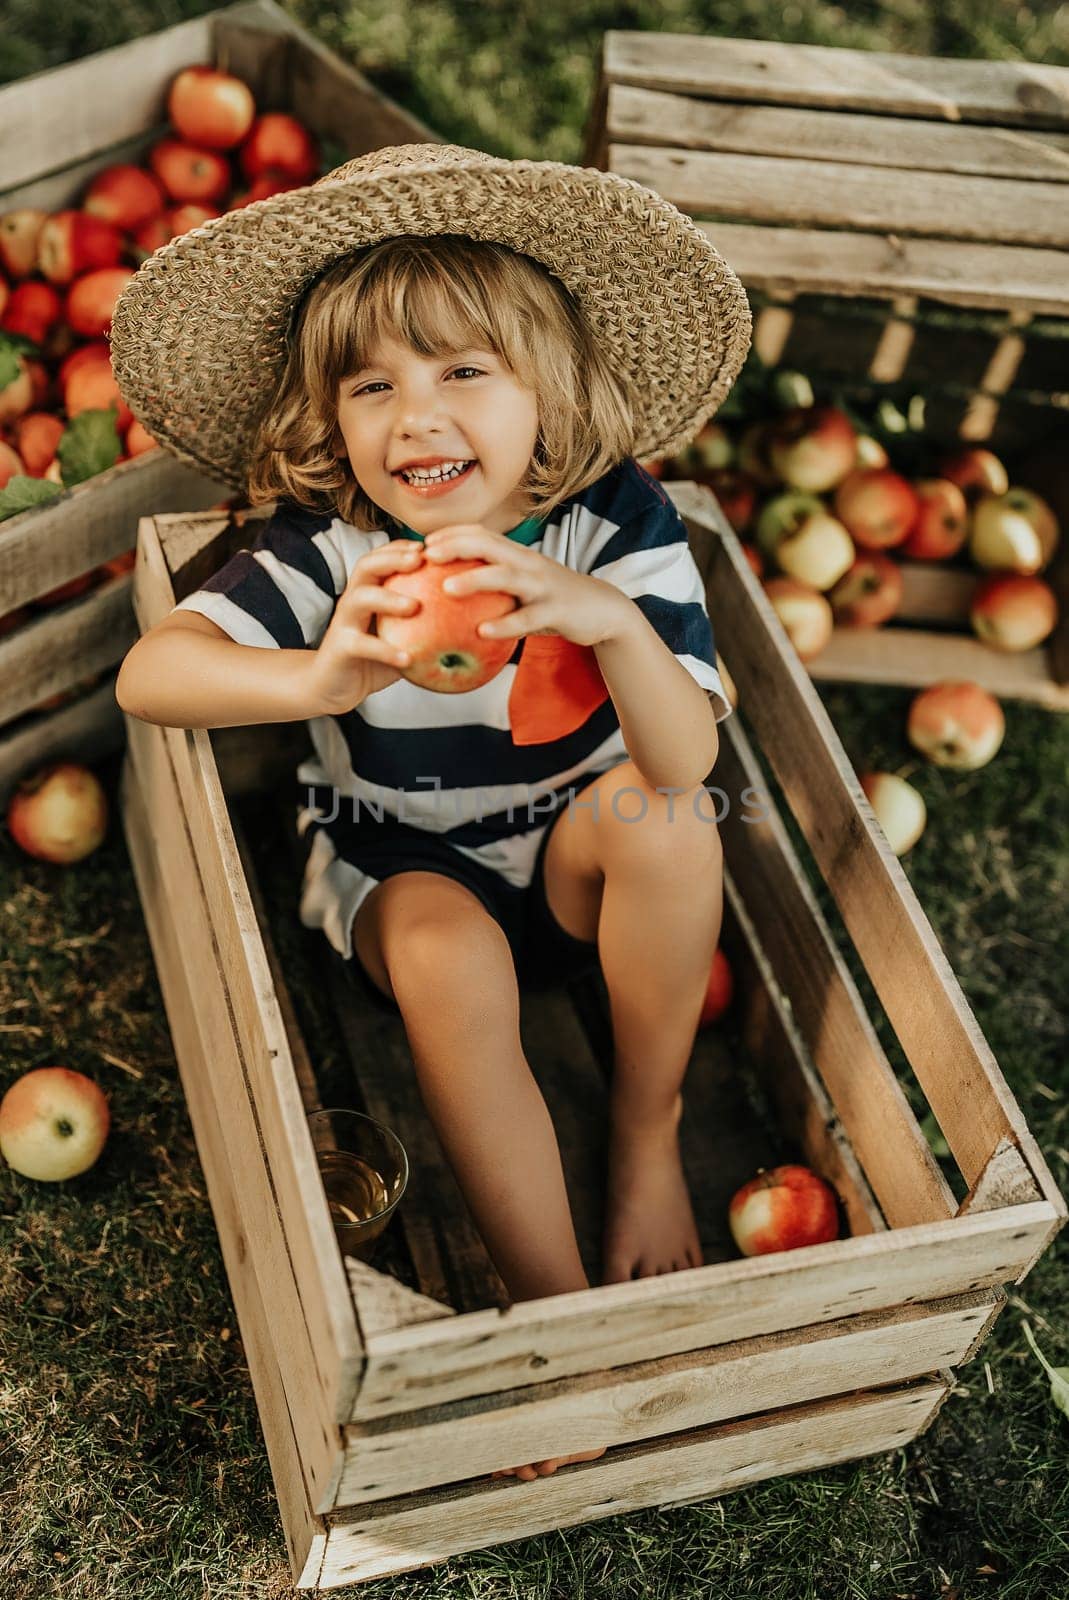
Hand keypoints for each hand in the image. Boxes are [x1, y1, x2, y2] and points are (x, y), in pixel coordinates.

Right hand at [308, 539, 422, 713]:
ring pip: (360, 598)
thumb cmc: (374, 660)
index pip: (382, 558)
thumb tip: (474, 624)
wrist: (334, 687)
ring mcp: (344, 622)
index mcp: (368, 592)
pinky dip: (385, 651)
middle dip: (392, 558)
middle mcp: (353, 600)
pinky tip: (408, 659)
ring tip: (415, 606)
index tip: (432, 546)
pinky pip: (362, 645)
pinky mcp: (340, 647)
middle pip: (366, 566)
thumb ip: (428, 628)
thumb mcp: (402, 639)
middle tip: (420, 561)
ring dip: (388, 598)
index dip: (403, 548)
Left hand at [423, 524, 632, 647]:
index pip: (481, 534)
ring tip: (446, 589)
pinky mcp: (556, 610)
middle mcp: (528, 564)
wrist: (602, 610)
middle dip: (456, 546)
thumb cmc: (553, 600)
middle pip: (489, 545)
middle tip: (426, 556)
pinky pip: (527, 618)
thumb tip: (450, 593)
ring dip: (475, 580)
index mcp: (518, 555)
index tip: (423, 544)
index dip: (452, 534)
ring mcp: (543, 585)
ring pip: (506, 576)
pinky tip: (481, 633)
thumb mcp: (523, 585)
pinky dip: (504, 625)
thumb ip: (495, 582)